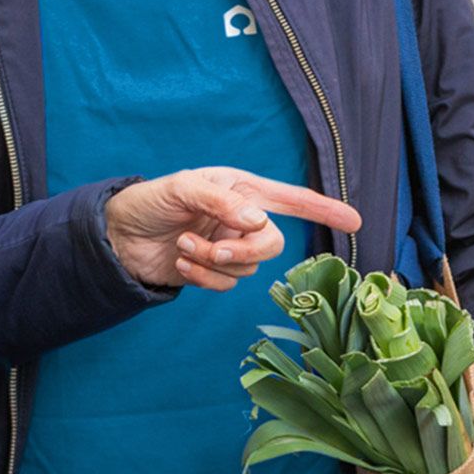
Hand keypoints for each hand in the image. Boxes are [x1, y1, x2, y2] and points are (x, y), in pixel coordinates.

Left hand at [105, 167, 360, 291]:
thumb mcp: (183, 190)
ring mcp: (229, 247)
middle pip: (272, 243)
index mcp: (242, 190)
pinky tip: (181, 263)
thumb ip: (221, 202)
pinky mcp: (213, 272)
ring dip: (213, 261)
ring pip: (247, 267)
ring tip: (183, 247)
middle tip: (215, 248)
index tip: (355, 220)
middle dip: (245, 250)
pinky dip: (204, 277)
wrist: (118, 236)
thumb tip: (257, 222)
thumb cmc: (150, 201)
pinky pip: (226, 283)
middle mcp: (241, 218)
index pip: (292, 199)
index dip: (324, 209)